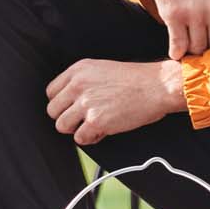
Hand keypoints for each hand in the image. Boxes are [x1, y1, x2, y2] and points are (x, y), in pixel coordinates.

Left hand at [46, 58, 185, 145]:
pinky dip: (91, 138)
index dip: (62, 104)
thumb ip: (82, 82)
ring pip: (62, 126)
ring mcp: (86, 103)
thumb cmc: (136, 80)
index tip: (71, 108)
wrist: (157, 86)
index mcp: (78, 71)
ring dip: (76, 129)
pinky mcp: (96, 121)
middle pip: (53, 110)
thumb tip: (69, 101)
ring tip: (92, 125)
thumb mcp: (102, 70)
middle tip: (82, 119)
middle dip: (67, 117)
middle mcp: (78, 85)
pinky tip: (103, 131)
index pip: (51, 92)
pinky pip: (80, 138)